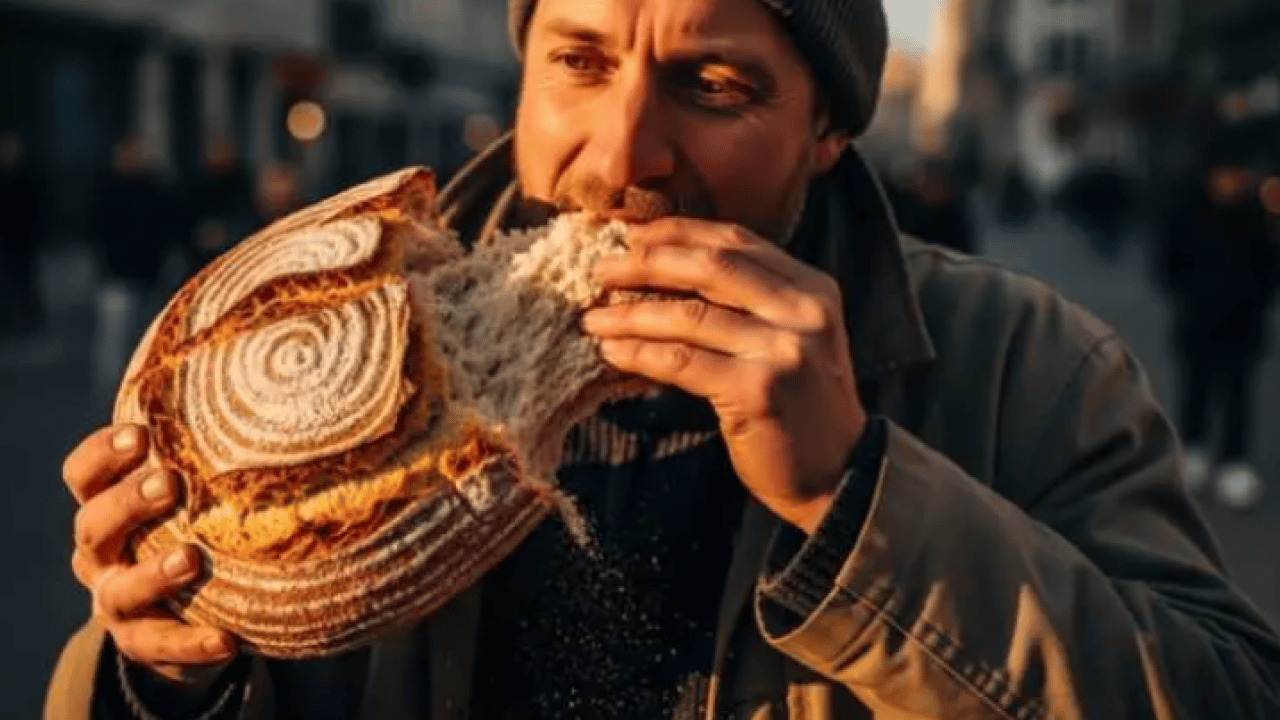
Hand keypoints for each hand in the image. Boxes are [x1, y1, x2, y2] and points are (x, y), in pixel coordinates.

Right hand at [63, 425, 237, 691]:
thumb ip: (206, 452)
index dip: (103, 453)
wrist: (183, 613)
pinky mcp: (142, 642)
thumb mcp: (189, 493)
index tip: (140, 433)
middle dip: (128, 503)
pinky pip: (162, 645)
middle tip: (169, 482)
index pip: (84, 476)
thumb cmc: (190, 527)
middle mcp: (100, 554)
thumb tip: (268, 382)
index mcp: (104, 508)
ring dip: (152, 574)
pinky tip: (226, 641)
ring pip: (118, 590)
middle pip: (93, 525)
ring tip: (190, 558)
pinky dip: (191, 644)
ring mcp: (114, 601)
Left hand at [582, 218, 866, 532]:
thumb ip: (749, 300)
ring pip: (689, 317)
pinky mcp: (758, 392)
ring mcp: (784, 351)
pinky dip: (641, 354)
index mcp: (811, 288)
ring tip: (593, 319)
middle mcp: (803, 312)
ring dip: (631, 315)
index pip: (735, 241)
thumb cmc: (799, 404)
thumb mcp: (790, 337)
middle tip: (599, 270)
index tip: (630, 235)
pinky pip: (683, 362)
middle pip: (710, 267)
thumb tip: (666, 266)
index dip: (677, 232)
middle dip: (646, 263)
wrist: (837, 473)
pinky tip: (613, 353)